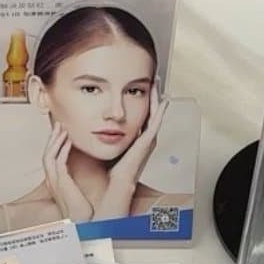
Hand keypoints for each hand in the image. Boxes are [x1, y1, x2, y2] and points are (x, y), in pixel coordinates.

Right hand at [41, 123, 93, 222]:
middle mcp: (51, 180)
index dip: (55, 144)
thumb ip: (78, 181)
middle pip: (47, 153)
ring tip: (62, 127)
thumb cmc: (83, 212)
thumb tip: (91, 172)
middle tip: (59, 124)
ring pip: (49, 154)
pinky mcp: (60, 182)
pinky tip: (69, 140)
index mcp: (55, 182)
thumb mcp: (79, 192)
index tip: (62, 133)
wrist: (82, 224)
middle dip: (53, 137)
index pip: (51, 158)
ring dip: (56, 140)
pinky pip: (58, 161)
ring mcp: (54, 181)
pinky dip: (62, 149)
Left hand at [100, 90, 167, 216]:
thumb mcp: (113, 147)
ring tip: (157, 84)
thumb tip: (100, 128)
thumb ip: (110, 138)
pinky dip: (161, 110)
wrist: (118, 182)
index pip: (143, 116)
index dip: (144, 102)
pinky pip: (156, 121)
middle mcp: (146, 138)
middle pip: (152, 112)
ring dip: (157, 99)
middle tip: (154, 81)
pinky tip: (163, 99)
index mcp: (138, 140)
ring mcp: (149, 139)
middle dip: (153, 97)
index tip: (141, 88)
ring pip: (156, 114)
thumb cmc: (114, 169)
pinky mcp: (149, 140)